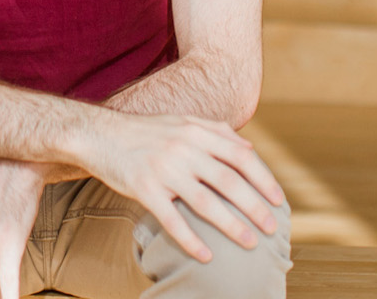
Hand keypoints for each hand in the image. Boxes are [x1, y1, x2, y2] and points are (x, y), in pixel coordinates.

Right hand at [75, 113, 284, 263]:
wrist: (98, 134)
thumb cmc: (145, 132)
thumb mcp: (182, 122)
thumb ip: (217, 132)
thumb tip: (249, 150)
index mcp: (197, 131)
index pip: (241, 157)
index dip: (263, 179)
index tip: (278, 200)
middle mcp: (184, 148)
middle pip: (230, 182)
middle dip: (255, 207)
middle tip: (272, 227)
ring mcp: (164, 169)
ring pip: (206, 202)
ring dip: (231, 225)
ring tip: (250, 243)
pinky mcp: (144, 188)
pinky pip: (172, 219)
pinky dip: (190, 240)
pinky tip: (206, 255)